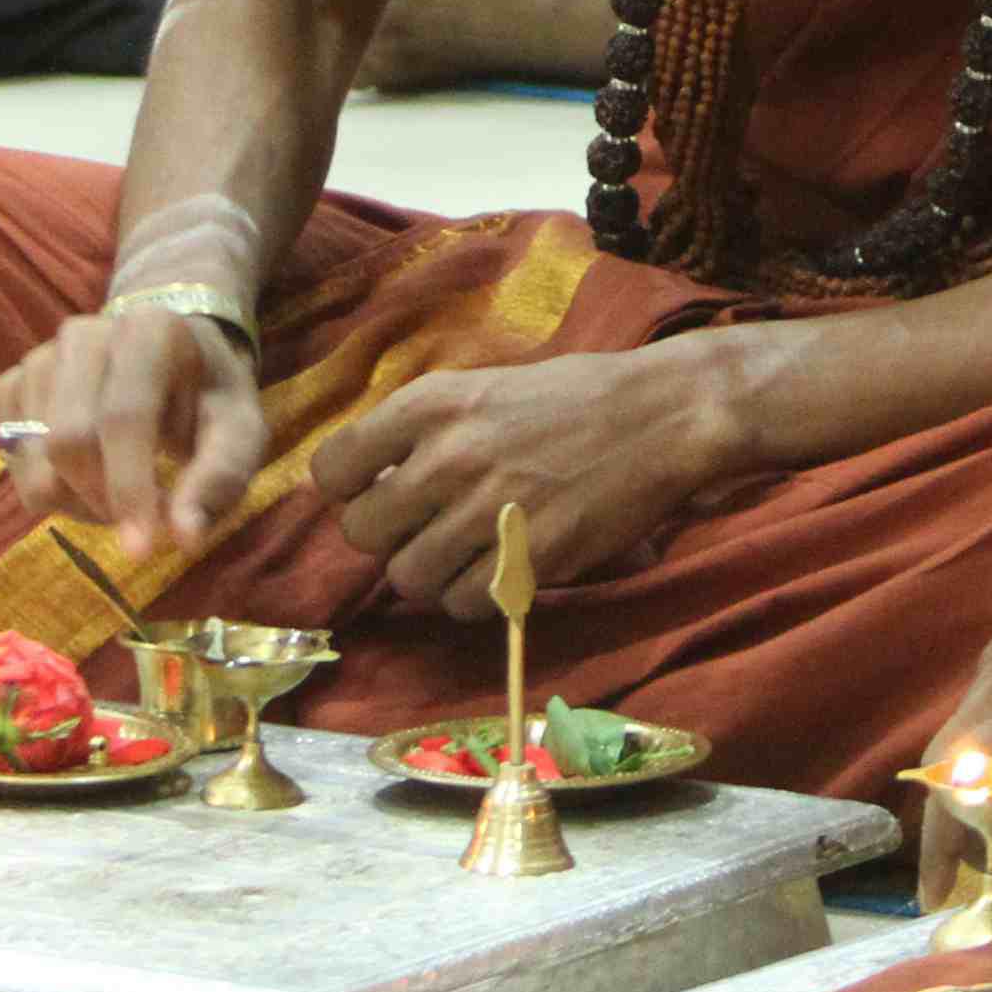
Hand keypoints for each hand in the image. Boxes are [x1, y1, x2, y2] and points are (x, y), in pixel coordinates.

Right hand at [0, 303, 270, 560]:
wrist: (173, 360)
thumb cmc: (209, 401)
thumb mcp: (239, 432)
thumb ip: (219, 479)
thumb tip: (184, 537)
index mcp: (149, 330)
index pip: (124, 416)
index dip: (128, 487)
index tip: (140, 550)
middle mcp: (84, 333)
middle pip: (68, 440)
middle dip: (101, 499)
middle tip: (139, 520)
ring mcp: (41, 357)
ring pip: (34, 456)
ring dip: (74, 500)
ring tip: (118, 494)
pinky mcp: (13, 383)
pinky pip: (11, 456)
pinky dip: (46, 487)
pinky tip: (86, 479)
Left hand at [306, 342, 736, 615]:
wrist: (661, 415)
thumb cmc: (572, 397)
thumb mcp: (484, 388)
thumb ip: (423, 431)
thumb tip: (371, 484)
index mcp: (429, 404)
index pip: (330, 471)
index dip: (348, 491)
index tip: (377, 492)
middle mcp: (448, 456)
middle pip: (362, 533)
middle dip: (389, 538)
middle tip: (426, 528)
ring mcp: (487, 510)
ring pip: (409, 578)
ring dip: (431, 574)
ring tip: (466, 553)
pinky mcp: (527, 557)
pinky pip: (463, 603)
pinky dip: (475, 597)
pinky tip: (501, 569)